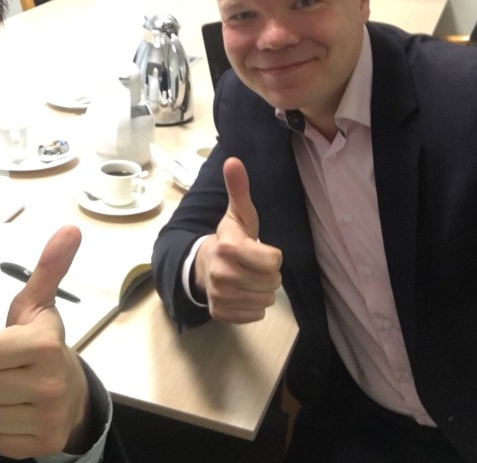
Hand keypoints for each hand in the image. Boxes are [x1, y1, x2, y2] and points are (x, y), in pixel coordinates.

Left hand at [0, 225, 91, 458]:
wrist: (73, 394)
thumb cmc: (43, 346)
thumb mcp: (39, 306)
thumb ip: (48, 268)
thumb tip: (70, 229)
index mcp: (45, 344)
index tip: (5, 348)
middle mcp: (50, 382)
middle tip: (8, 371)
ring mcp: (49, 416)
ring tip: (14, 392)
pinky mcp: (43, 444)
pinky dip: (3, 431)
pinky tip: (20, 414)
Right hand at [194, 157, 282, 322]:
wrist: (203, 266)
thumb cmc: (229, 238)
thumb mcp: (238, 214)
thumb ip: (239, 189)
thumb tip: (233, 160)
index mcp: (228, 247)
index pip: (273, 261)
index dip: (272, 255)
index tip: (260, 249)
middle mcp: (221, 274)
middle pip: (272, 282)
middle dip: (268, 274)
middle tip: (254, 265)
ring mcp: (219, 296)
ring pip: (265, 300)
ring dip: (261, 290)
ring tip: (248, 278)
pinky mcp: (220, 313)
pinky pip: (255, 315)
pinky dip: (252, 306)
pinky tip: (242, 293)